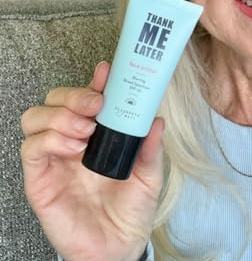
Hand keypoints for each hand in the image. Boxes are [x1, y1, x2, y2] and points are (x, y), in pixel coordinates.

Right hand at [21, 62, 163, 260]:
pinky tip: (73, 148)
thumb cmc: (132, 209)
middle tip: (96, 105)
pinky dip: (50, 140)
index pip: (88, 97)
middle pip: (56, 99)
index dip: (95, 81)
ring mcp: (54, 158)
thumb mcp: (149, 175)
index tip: (107, 71)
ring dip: (60, 115)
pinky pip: (31, 149)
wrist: (118, 247)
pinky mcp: (39, 179)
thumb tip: (157, 119)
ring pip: (36, 117)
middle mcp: (73, 140)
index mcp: (98, 133)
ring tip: (85, 130)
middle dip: (74, 95)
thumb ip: (151, 148)